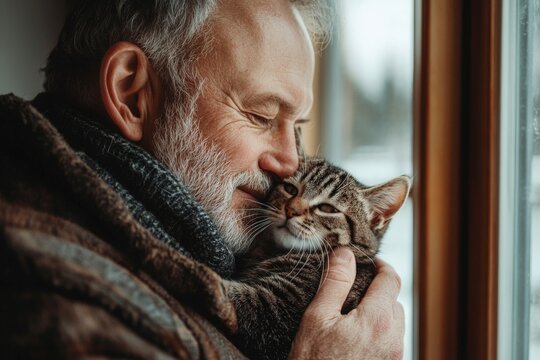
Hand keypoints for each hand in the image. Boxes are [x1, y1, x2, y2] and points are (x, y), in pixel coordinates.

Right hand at [288, 247, 403, 359]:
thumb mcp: (317, 317)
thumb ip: (335, 282)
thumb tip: (345, 253)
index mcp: (377, 319)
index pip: (391, 279)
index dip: (382, 266)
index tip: (371, 262)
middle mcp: (393, 338)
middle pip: (395, 301)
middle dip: (380, 290)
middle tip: (356, 289)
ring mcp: (393, 356)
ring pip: (396, 322)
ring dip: (381, 312)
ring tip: (355, 315)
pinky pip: (392, 342)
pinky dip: (380, 331)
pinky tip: (357, 338)